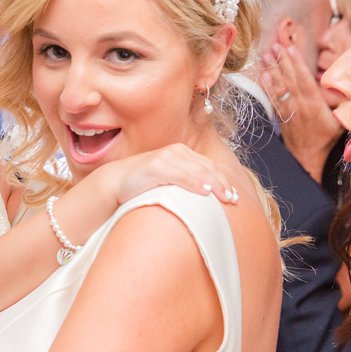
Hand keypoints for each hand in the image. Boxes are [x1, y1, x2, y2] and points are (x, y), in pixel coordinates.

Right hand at [104, 144, 240, 204]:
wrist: (115, 183)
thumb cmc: (143, 185)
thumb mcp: (169, 180)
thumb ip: (186, 182)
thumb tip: (207, 196)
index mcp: (182, 154)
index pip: (209, 167)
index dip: (224, 180)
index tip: (235, 196)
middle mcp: (176, 152)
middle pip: (207, 168)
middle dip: (222, 184)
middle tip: (234, 199)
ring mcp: (166, 157)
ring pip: (197, 171)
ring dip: (214, 184)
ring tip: (225, 197)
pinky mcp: (156, 166)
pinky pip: (181, 175)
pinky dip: (195, 183)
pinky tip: (205, 192)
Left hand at [257, 39, 340, 184]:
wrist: (308, 159)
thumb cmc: (326, 140)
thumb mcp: (340, 123)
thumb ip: (342, 105)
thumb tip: (346, 88)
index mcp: (314, 105)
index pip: (305, 79)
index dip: (297, 63)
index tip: (290, 48)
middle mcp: (300, 106)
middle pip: (290, 79)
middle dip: (282, 61)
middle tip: (275, 45)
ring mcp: (289, 111)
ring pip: (280, 87)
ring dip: (272, 70)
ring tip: (266, 55)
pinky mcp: (281, 116)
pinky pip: (273, 99)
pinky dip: (267, 87)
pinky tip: (263, 76)